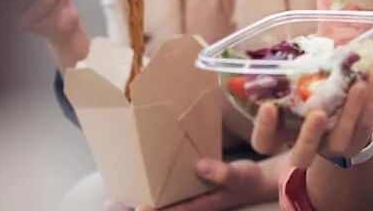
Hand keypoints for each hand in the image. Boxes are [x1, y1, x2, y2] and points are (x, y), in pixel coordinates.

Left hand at [121, 157, 276, 210]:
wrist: (260, 180)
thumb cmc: (250, 180)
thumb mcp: (239, 176)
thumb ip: (222, 173)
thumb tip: (199, 166)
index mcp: (200, 204)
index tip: (137, 205)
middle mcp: (191, 202)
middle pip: (162, 209)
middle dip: (138, 207)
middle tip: (112, 201)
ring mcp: (190, 195)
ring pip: (162, 201)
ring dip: (142, 198)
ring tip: (118, 193)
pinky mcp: (191, 186)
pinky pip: (169, 191)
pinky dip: (156, 187)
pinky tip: (145, 177)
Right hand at [251, 70, 372, 169]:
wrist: (338, 115)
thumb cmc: (307, 97)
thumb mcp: (294, 90)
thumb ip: (289, 78)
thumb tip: (287, 50)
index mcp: (283, 134)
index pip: (264, 142)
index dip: (264, 128)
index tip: (268, 107)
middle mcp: (308, 145)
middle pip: (303, 155)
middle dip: (309, 135)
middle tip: (318, 113)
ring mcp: (334, 145)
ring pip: (341, 136)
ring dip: (351, 110)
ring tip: (358, 85)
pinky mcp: (359, 137)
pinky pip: (367, 120)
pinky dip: (372, 96)